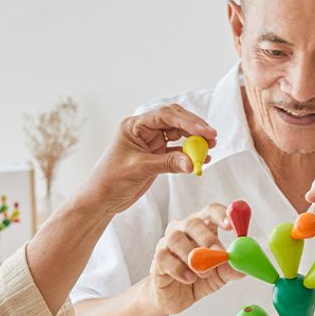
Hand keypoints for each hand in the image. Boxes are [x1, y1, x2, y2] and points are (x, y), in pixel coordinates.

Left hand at [85, 104, 216, 216]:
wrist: (102, 199)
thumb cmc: (111, 179)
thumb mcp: (140, 168)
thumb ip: (167, 163)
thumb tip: (192, 162)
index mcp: (135, 125)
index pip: (165, 116)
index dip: (187, 122)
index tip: (204, 131)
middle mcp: (144, 130)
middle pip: (175, 121)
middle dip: (194, 128)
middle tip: (212, 137)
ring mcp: (151, 142)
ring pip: (179, 135)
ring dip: (194, 140)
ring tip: (210, 147)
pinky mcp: (157, 156)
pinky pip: (178, 151)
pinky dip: (190, 154)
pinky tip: (202, 159)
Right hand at [146, 203, 243, 315]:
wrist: (176, 297)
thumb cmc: (199, 279)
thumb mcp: (221, 274)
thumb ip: (232, 267)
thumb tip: (245, 265)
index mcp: (203, 227)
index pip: (211, 211)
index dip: (221, 215)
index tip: (232, 226)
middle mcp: (183, 229)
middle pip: (193, 222)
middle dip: (207, 237)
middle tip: (218, 252)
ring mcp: (168, 242)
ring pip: (176, 238)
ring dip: (192, 256)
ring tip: (203, 273)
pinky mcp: (158, 258)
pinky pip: (165, 258)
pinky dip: (179, 269)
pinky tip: (189, 279)